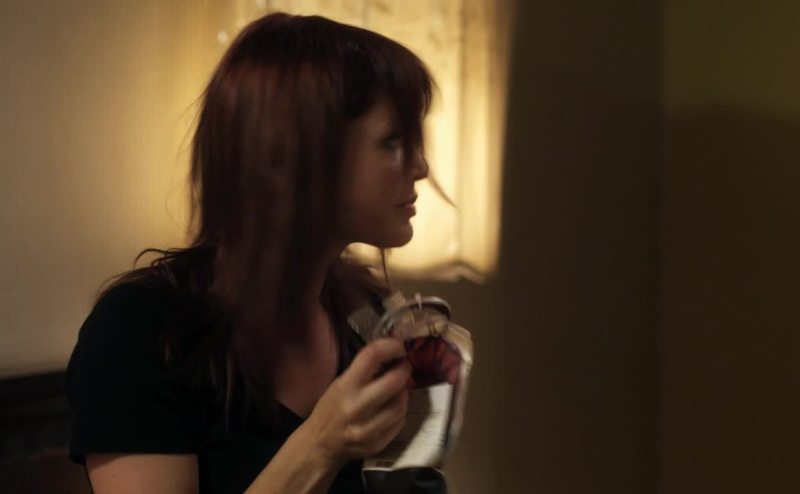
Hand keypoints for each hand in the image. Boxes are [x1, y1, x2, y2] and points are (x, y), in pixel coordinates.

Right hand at [300, 337, 410, 464]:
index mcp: (345, 387)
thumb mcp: (341, 383)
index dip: (391, 346)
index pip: (372, 356)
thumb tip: (395, 347)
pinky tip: (392, 407)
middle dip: (404, 369)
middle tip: (403, 366)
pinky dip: (400, 410)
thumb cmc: (331, 408)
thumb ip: (366, 368)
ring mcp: (367, 429)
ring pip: (401, 403)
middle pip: (395, 380)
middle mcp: (356, 407)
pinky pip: (400, 421)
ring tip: (397, 388)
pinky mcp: (377, 444)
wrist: (320, 444)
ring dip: (404, 392)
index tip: (398, 345)